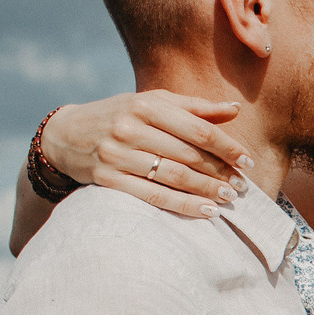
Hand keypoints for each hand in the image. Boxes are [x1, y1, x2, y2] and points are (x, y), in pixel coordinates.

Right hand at [44, 91, 252, 219]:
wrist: (65, 134)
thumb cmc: (120, 116)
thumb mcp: (151, 103)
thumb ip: (193, 107)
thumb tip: (234, 109)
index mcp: (145, 104)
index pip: (197, 129)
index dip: (227, 147)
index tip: (247, 162)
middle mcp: (130, 127)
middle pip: (188, 155)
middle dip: (220, 172)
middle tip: (242, 187)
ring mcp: (117, 154)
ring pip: (173, 177)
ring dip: (206, 191)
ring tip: (229, 199)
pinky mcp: (107, 178)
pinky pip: (152, 196)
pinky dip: (183, 205)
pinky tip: (205, 212)